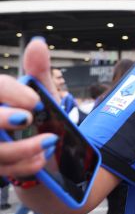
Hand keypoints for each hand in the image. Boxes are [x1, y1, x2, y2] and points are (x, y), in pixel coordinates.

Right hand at [0, 37, 58, 176]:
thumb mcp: (43, 93)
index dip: (8, 93)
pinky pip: (2, 169)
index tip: (34, 101)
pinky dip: (24, 165)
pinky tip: (42, 158)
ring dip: (21, 148)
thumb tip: (37, 44)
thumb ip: (38, 71)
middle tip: (28, 119)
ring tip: (50, 141)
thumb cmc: (40, 117)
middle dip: (0, 118)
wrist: (50, 151)